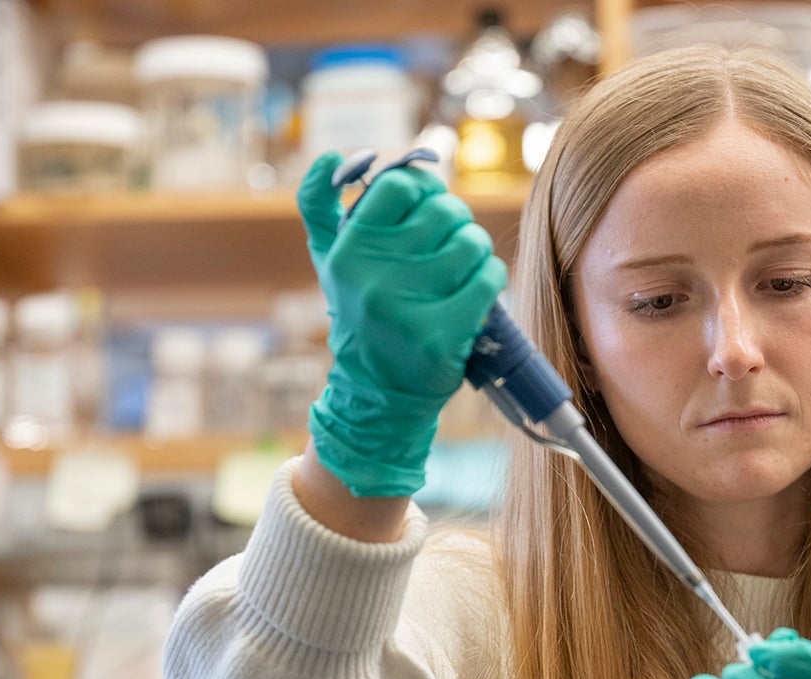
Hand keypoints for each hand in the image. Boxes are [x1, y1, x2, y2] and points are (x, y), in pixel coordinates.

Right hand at [297, 151, 508, 496]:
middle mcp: (374, 275)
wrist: (376, 390)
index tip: (425, 208)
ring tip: (461, 269)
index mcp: (349, 249)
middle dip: (455, 222)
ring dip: (476, 251)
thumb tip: (333, 156)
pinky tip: (475, 291)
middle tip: (447, 242)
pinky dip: (490, 279)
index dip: (424, 189)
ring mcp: (408, 306)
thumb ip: (320, 204)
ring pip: (472, 243)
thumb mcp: (330, 260)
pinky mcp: (442, 334)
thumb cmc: (360, 311)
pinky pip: (489, 278)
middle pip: (445, 211)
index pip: (402, 185)